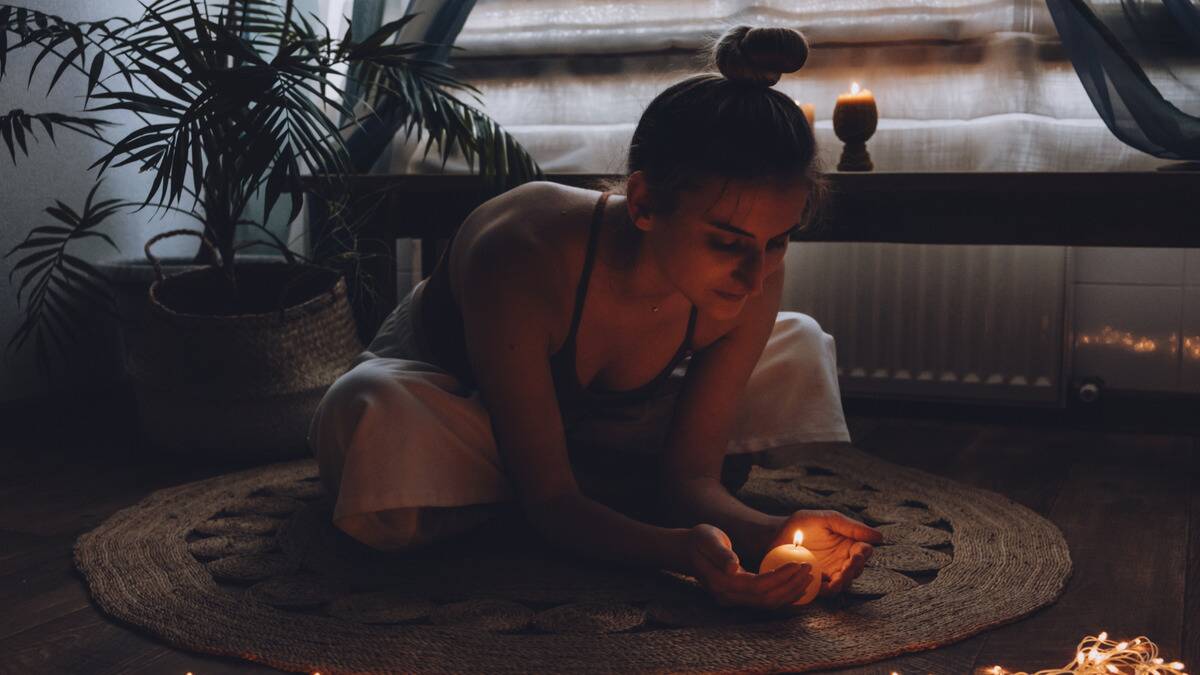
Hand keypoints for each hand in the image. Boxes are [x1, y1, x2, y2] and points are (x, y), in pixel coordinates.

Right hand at [682, 524, 814, 609]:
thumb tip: (733, 566)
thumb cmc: (699, 540)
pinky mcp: (739, 598)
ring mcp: (733, 600)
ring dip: (790, 593)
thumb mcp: (708, 539)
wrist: (687, 551)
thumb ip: (721, 553)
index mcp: (722, 583)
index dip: (780, 577)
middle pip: (766, 599)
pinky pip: (765, 602)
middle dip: (791, 586)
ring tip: (808, 578)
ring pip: (768, 604)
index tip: (798, 564)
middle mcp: (728, 597)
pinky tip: (797, 586)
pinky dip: (783, 596)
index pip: (758, 586)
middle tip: (809, 570)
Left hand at [766, 510, 882, 596]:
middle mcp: (842, 560)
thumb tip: (879, 537)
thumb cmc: (801, 524)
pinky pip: (825, 591)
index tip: (857, 556)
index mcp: (848, 543)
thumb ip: (850, 527)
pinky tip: (820, 586)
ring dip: (840, 584)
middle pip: (856, 570)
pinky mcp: (817, 583)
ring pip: (843, 583)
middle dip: (852, 572)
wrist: (773, 536)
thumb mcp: (826, 519)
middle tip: (844, 572)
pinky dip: (825, 590)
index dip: (864, 555)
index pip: (864, 551)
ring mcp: (830, 573)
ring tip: (833, 583)